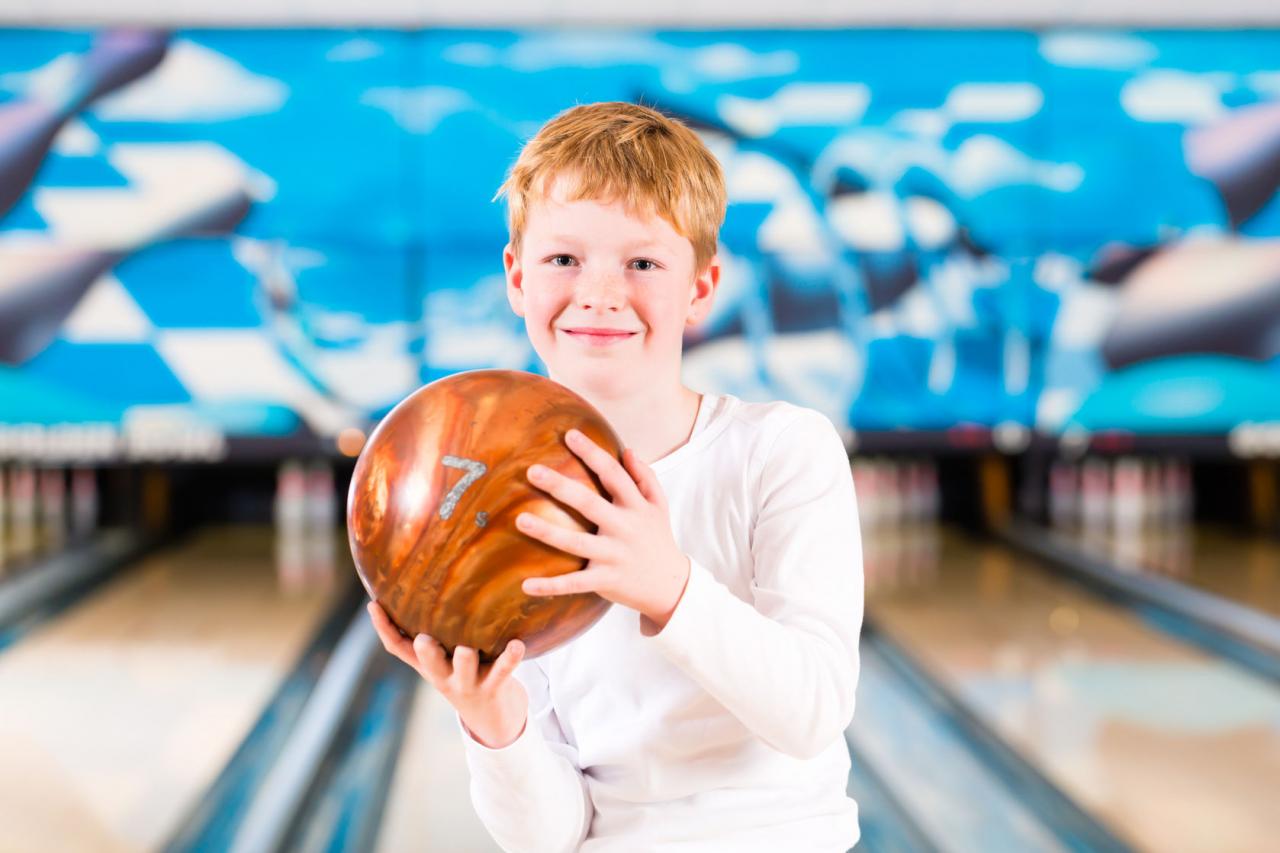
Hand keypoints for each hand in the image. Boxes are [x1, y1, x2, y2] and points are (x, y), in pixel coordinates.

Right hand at [366, 601, 527, 747]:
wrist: (490, 718)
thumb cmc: (463, 675)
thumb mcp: (442, 659)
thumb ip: (433, 632)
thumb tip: (423, 588)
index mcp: (427, 665)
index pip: (398, 648)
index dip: (383, 628)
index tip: (374, 605)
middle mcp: (443, 675)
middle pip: (429, 664)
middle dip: (426, 652)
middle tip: (423, 639)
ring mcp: (468, 683)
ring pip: (464, 670)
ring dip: (465, 660)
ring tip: (466, 650)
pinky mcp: (495, 686)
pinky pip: (503, 670)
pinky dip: (510, 658)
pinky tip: (517, 644)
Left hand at [517, 428, 690, 633]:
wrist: (671, 585)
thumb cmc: (658, 539)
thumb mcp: (659, 506)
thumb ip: (645, 477)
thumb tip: (627, 450)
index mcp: (635, 507)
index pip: (613, 474)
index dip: (592, 453)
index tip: (569, 435)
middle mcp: (624, 528)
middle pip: (589, 504)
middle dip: (561, 487)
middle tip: (532, 471)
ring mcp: (614, 555)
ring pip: (576, 543)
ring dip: (547, 532)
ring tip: (520, 520)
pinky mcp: (606, 580)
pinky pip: (575, 583)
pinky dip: (551, 586)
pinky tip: (525, 584)